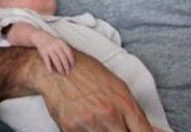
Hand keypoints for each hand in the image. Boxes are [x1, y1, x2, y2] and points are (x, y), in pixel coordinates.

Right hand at [31, 32, 73, 73]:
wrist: (40, 36)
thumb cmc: (52, 42)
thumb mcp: (59, 42)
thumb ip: (65, 49)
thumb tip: (71, 62)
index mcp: (61, 42)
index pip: (69, 53)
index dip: (71, 60)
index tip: (72, 67)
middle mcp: (56, 45)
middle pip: (63, 58)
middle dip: (66, 66)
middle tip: (68, 72)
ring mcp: (49, 48)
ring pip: (56, 60)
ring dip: (60, 68)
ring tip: (62, 73)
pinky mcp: (43, 51)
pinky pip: (47, 61)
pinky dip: (49, 67)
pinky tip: (51, 72)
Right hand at [36, 52, 151, 130]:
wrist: (55, 65)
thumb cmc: (86, 73)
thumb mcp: (116, 87)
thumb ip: (135, 112)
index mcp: (123, 102)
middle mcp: (108, 113)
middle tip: (114, 125)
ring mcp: (89, 122)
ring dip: (103, 131)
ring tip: (97, 120)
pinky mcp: (70, 128)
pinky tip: (85, 124)